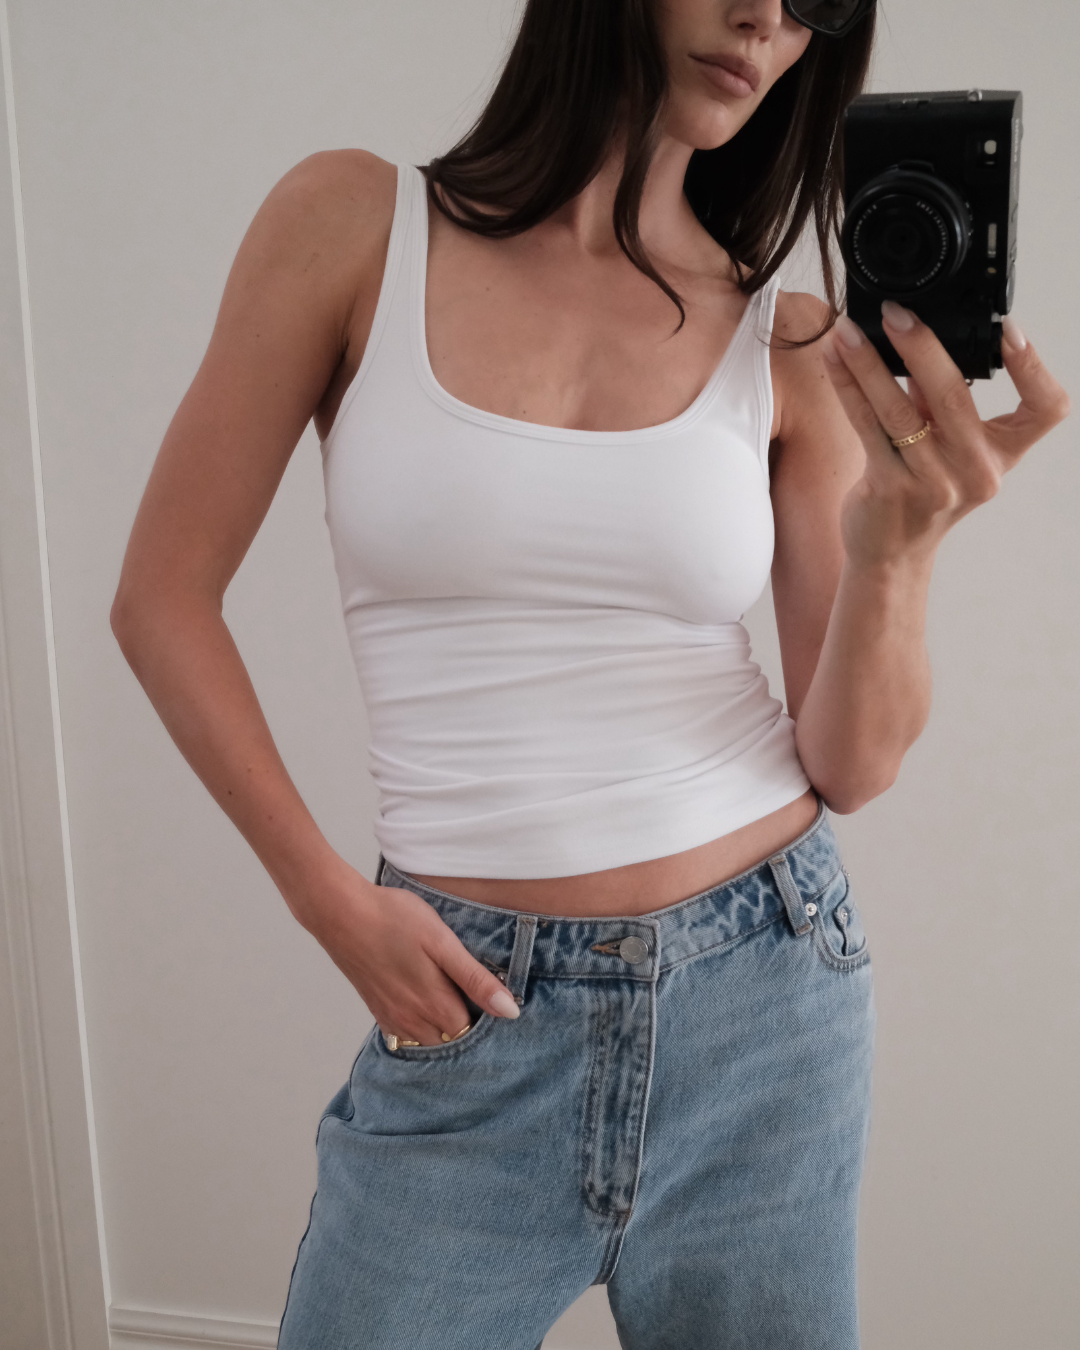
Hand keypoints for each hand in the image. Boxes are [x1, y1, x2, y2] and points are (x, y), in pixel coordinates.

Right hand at [295, 860, 520, 1045]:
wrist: (340, 913)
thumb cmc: (394, 919)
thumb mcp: (442, 942)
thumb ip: (475, 979)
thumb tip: (510, 1012)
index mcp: (435, 1004)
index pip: (474, 1032)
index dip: (489, 1019)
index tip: (496, 1001)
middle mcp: (413, 1021)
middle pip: (451, 1042)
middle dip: (468, 1030)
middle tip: (479, 1001)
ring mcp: (392, 1018)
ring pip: (428, 1043)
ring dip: (444, 1032)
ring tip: (456, 1003)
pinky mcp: (377, 1010)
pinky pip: (405, 1037)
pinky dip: (421, 1030)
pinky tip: (426, 1008)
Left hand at [823, 301, 1070, 570]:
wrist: (891, 554)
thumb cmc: (920, 492)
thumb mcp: (948, 448)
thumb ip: (942, 402)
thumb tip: (917, 339)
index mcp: (1001, 456)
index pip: (1045, 410)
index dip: (1034, 368)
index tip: (1009, 331)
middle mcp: (976, 472)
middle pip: (955, 395)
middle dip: (921, 346)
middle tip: (896, 312)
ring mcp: (934, 483)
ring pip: (900, 409)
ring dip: (868, 363)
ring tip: (847, 330)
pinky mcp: (891, 489)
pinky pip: (867, 426)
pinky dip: (848, 387)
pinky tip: (834, 361)